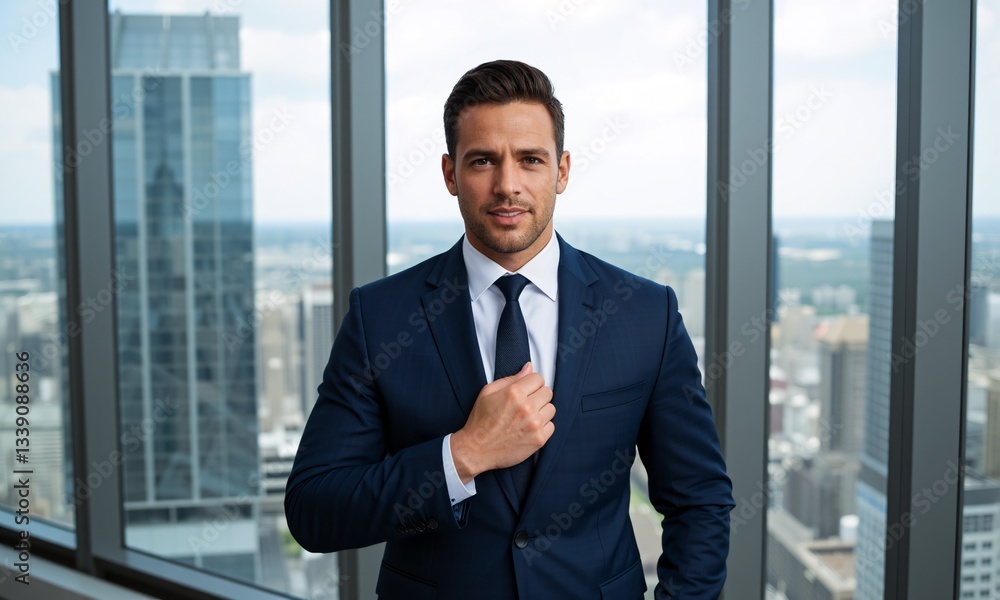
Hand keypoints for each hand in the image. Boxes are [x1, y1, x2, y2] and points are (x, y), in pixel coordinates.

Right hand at [450, 362, 554, 482]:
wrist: (476, 449)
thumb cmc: (480, 421)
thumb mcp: (488, 392)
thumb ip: (511, 379)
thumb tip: (529, 367)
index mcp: (514, 393)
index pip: (539, 378)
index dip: (531, 383)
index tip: (526, 390)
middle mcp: (527, 407)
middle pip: (547, 392)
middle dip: (538, 395)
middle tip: (526, 403)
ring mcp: (534, 424)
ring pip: (551, 409)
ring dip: (541, 411)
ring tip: (527, 417)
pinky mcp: (539, 439)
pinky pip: (551, 426)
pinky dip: (543, 427)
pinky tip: (529, 428)